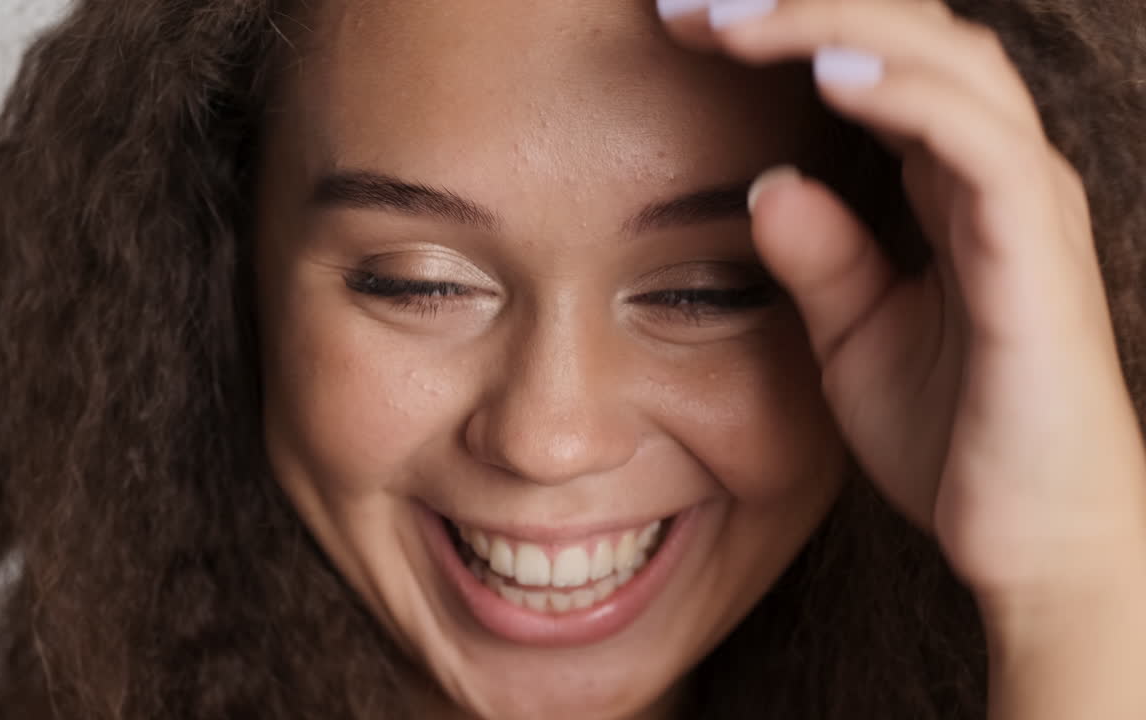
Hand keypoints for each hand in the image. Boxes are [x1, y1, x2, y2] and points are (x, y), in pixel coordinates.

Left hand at [658, 0, 1145, 603]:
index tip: (685, 25)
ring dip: (836, 24)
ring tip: (735, 18)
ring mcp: (1025, 204)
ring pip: (947, 63)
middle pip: (912, 37)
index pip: (874, 66)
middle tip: (690, 2)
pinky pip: (980, 143)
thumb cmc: (952, 437)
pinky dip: (908, 94)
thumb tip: (769, 183)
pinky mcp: (1036, 254)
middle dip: (800, 5)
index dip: (787, 31)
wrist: (1030, 542)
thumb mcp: (853, 336)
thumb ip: (818, 256)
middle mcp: (995, 173)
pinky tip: (829, 70)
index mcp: (951, 185)